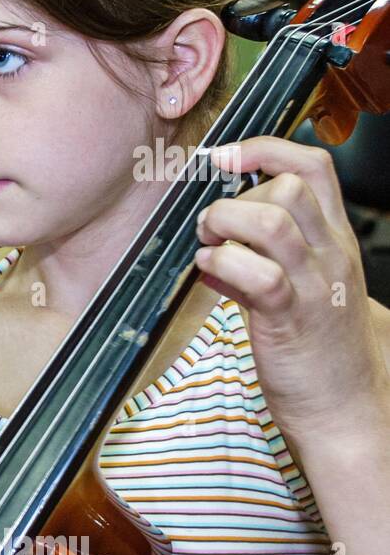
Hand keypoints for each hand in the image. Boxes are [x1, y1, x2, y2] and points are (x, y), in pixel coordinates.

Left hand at [195, 136, 389, 437]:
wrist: (347, 406)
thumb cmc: (317, 348)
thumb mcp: (297, 292)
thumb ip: (259, 264)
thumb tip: (214, 252)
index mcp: (335, 240)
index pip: (314, 168)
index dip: (266, 149)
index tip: (225, 156)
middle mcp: (331, 254)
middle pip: (288, 186)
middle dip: (236, 194)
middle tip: (211, 226)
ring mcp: (315, 284)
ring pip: (270, 220)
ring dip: (222, 223)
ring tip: (208, 245)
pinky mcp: (292, 318)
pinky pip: (257, 274)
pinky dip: (220, 264)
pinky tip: (208, 274)